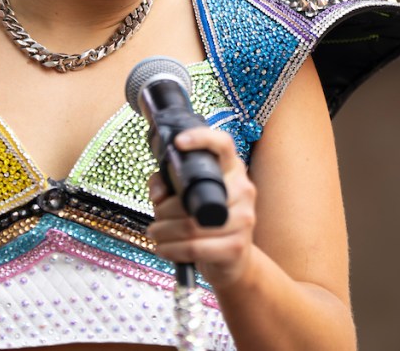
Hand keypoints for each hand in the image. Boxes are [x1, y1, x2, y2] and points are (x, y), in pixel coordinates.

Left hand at [146, 126, 257, 289]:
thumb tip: (158, 194)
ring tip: (155, 233)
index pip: (223, 144)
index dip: (201, 139)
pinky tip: (163, 248)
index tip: (178, 143)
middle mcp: (243, 189)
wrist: (233, 260)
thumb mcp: (187, 196)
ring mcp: (244, 219)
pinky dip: (172, 249)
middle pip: (193, 196)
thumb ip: (167, 184)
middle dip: (164, 209)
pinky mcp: (237, 246)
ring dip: (164, 231)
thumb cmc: (206, 221)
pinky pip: (195, 248)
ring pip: (191, 225)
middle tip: (155, 216)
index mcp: (232, 170)